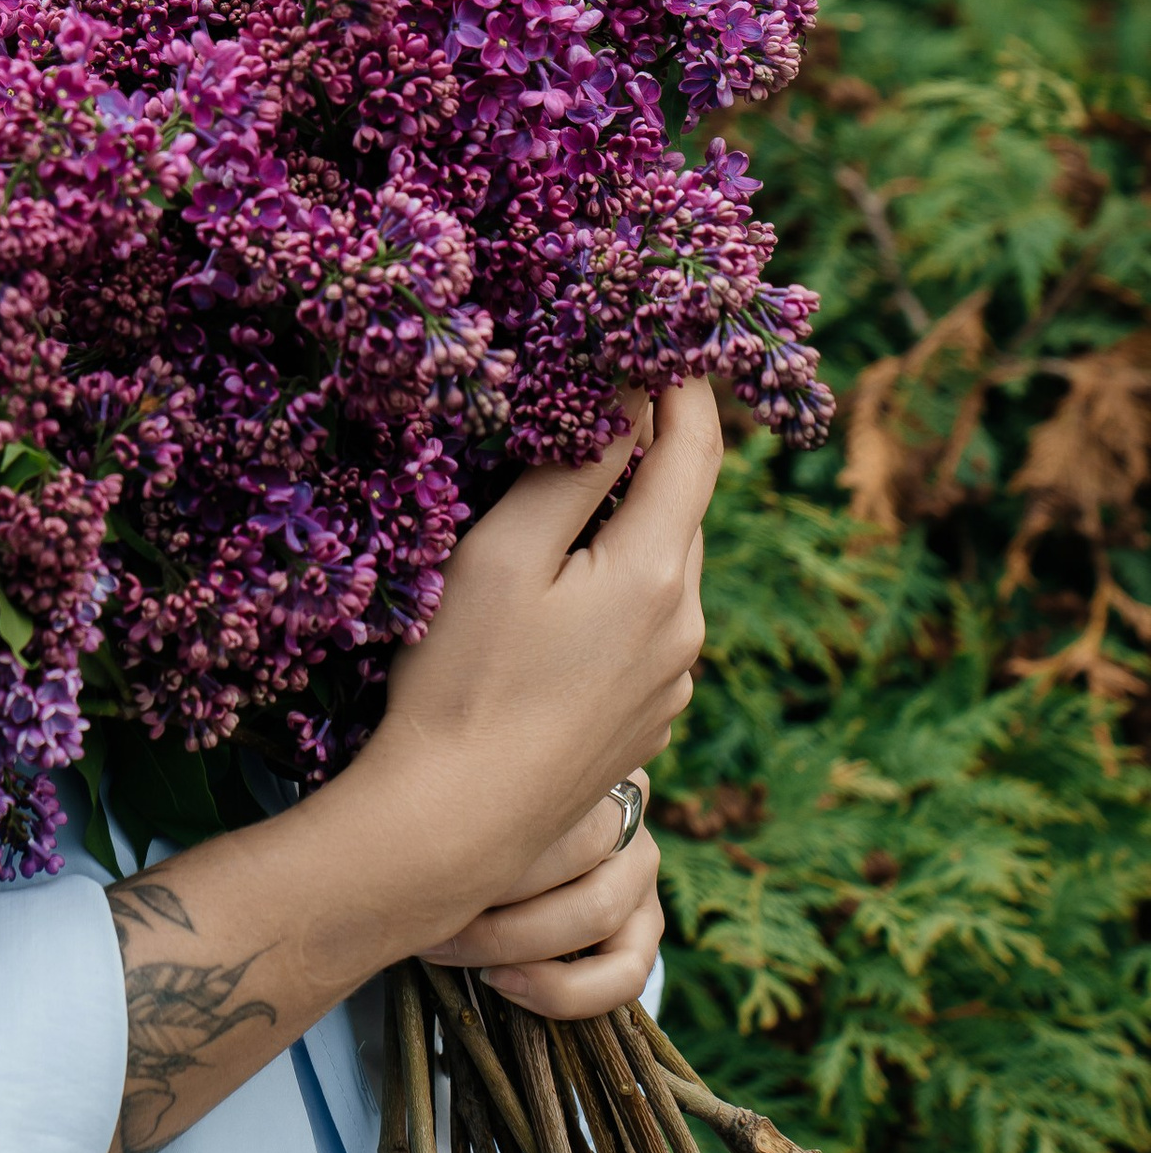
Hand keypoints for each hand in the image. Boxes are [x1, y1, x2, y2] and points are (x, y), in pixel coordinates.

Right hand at [88, 381, 715, 1152]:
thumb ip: (571, 469)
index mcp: (658, 572)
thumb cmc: (462, 679)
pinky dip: (618, 577)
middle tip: (598, 384)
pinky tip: (556, 582)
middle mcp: (685, 625)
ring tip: (565, 476)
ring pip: (663, 564)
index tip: (661, 325)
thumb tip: (625, 397)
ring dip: (630, 514)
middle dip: (651, 443)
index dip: (685, 380)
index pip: (698, 447)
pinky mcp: (644, 719)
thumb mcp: (504, 552)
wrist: (454, 826)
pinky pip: (645, 621)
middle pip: (683, 504)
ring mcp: (670, 681)